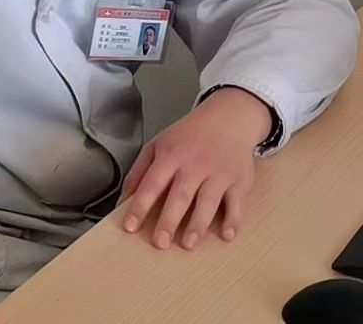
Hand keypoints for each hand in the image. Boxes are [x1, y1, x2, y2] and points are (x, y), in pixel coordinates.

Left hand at [119, 87, 270, 250]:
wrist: (229, 118)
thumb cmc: (189, 136)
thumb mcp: (159, 144)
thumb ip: (140, 171)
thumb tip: (124, 200)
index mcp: (172, 155)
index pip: (152, 184)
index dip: (140, 206)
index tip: (130, 227)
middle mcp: (195, 164)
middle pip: (180, 195)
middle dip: (169, 220)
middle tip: (160, 243)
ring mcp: (219, 173)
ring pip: (208, 201)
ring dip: (198, 224)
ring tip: (188, 244)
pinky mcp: (239, 181)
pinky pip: (237, 203)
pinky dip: (233, 220)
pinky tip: (226, 235)